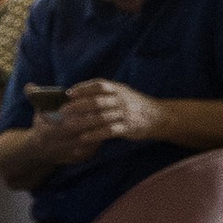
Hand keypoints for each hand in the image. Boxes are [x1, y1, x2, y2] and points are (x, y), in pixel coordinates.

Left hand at [48, 78, 163, 156]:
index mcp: (118, 89)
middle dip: (78, 106)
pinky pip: (109, 131)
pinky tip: (84, 138)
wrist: (159, 116)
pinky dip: (95, 134)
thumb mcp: (122, 93)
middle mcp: (121, 99)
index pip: (99, 85)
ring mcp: (125, 114)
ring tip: (68, 125)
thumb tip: (78, 94)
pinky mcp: (128, 128)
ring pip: (101, 117)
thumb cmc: (134, 104)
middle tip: (63, 110)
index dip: (83, 88)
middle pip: (97, 101)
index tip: (68, 93)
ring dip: (83, 121)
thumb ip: (105, 93)